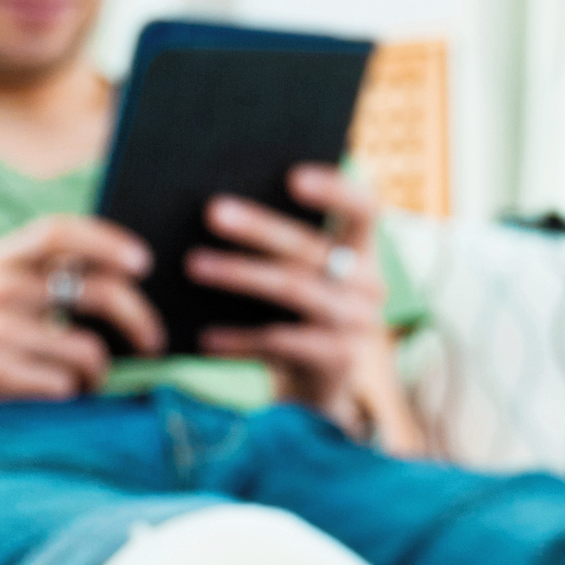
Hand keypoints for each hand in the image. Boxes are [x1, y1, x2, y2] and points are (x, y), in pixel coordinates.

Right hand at [0, 213, 159, 436]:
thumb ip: (29, 277)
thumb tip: (114, 285)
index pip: (60, 232)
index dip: (108, 241)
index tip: (142, 261)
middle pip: (98, 292)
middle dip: (139, 320)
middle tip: (152, 342)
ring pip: (87, 350)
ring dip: (100, 372)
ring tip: (90, 379)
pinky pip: (61, 385)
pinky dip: (70, 393)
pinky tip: (58, 393)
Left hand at [187, 162, 427, 451]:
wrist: (322, 387)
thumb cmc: (298, 316)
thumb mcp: (301, 277)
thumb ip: (281, 244)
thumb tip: (218, 206)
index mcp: (363, 251)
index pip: (364, 208)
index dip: (335, 189)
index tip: (291, 177)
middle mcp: (369, 284)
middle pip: (312, 249)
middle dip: (259, 228)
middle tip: (212, 211)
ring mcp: (358, 324)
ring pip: (294, 289)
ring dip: (240, 275)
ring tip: (194, 265)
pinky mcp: (339, 360)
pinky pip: (281, 341)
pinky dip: (239, 339)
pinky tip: (205, 337)